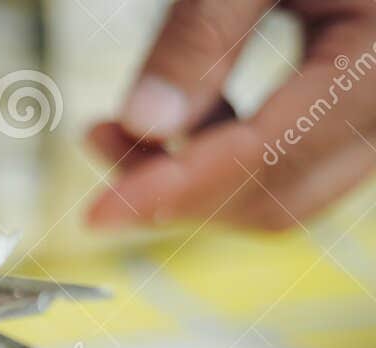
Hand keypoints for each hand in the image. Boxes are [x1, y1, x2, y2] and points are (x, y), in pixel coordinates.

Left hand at [87, 1, 375, 230]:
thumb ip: (204, 33)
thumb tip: (144, 124)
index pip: (270, 152)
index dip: (177, 189)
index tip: (98, 213)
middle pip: (276, 194)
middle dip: (177, 191)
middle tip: (97, 142)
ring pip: (279, 191)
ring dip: (190, 178)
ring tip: (111, 130)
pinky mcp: (352, 112)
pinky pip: (285, 160)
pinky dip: (217, 152)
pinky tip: (160, 122)